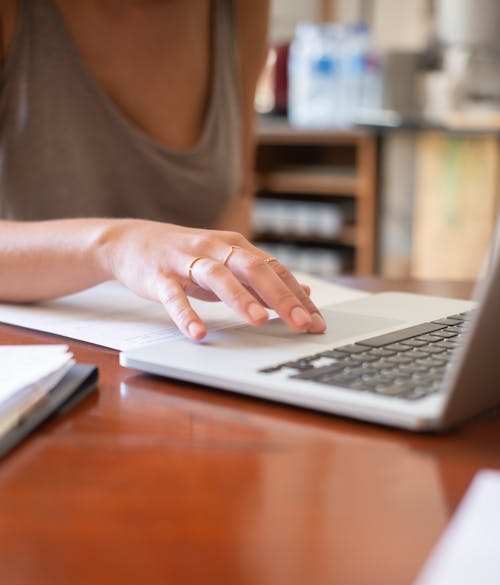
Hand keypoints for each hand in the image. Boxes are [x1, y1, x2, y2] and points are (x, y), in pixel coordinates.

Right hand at [103, 219, 325, 339]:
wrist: (130, 242)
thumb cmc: (186, 258)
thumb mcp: (227, 264)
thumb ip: (263, 279)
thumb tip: (303, 292)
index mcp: (236, 247)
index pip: (275, 270)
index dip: (298, 296)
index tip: (317, 322)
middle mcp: (216, 249)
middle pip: (254, 269)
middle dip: (280, 297)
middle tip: (301, 323)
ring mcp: (186, 260)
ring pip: (218, 276)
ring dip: (239, 299)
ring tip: (258, 321)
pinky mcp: (159, 276)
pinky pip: (175, 296)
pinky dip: (186, 314)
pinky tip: (199, 332)